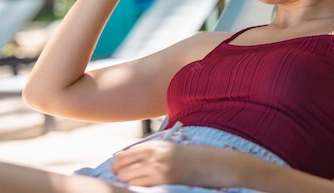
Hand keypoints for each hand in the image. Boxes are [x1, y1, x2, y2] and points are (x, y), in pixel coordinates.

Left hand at [111, 140, 229, 187]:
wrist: (216, 164)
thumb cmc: (196, 158)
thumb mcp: (173, 150)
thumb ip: (155, 154)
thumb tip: (138, 164)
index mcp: (156, 145)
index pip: (126, 153)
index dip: (118, 163)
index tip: (116, 169)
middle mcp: (154, 154)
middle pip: (122, 165)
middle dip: (118, 173)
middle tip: (118, 179)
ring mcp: (159, 168)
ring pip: (127, 177)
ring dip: (124, 181)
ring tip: (126, 185)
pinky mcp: (164, 180)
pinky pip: (140, 185)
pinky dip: (135, 187)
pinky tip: (136, 188)